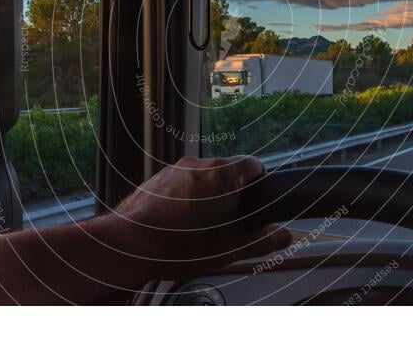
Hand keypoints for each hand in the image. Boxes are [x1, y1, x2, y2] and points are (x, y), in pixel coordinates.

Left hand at [110, 155, 291, 278]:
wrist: (128, 243)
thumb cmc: (178, 245)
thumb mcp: (229, 249)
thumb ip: (262, 240)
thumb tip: (284, 235)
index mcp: (222, 175)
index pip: (254, 164)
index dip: (261, 183)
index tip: (259, 201)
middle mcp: (199, 164)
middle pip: (228, 171)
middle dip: (233, 194)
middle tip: (232, 223)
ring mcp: (175, 169)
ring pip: (203, 178)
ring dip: (208, 197)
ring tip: (202, 228)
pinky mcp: (157, 178)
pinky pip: (182, 183)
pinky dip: (186, 198)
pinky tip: (180, 225)